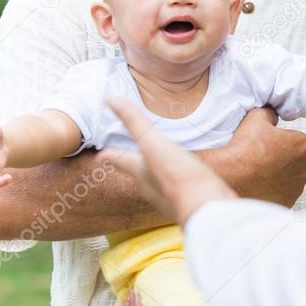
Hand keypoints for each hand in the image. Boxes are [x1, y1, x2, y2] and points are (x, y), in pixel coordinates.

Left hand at [108, 98, 236, 222]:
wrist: (206, 207)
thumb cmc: (177, 177)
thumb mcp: (153, 144)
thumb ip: (134, 122)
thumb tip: (110, 99)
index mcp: (141, 172)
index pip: (121, 160)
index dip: (110, 156)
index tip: (100, 155)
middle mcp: (152, 188)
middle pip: (137, 175)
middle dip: (132, 167)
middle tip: (127, 162)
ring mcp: (171, 198)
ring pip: (158, 185)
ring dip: (155, 176)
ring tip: (157, 170)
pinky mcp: (190, 202)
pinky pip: (180, 190)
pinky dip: (179, 183)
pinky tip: (187, 181)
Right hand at [227, 107, 305, 206]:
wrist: (229, 177)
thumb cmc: (244, 148)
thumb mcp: (256, 117)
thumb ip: (270, 113)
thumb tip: (273, 115)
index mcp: (303, 144)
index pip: (297, 139)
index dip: (281, 139)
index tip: (267, 143)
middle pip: (296, 159)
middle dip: (283, 158)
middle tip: (262, 156)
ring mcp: (297, 188)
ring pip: (290, 178)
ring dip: (279, 175)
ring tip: (259, 171)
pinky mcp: (287, 203)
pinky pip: (283, 194)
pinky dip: (274, 190)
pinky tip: (259, 185)